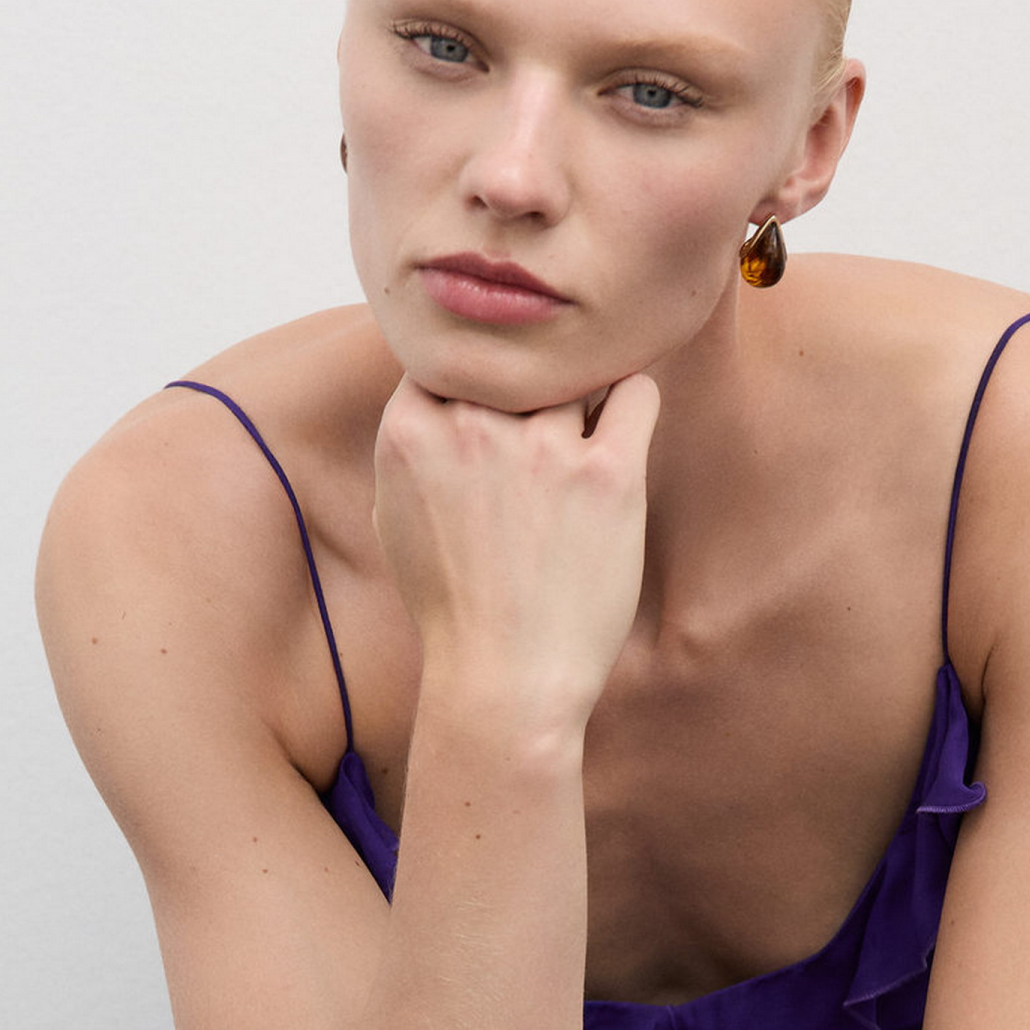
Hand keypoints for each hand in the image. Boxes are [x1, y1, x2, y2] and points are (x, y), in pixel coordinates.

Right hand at [371, 369, 661, 737]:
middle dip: (529, 376)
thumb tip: (434, 388)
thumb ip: (410, 443)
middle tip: (544, 413)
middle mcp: (473, 426)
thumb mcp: (394, 517)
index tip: (495, 397)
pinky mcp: (608, 475)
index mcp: (410, 431)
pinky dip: (631, 401)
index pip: (451, 349)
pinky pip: (635, 392)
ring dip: (582, 390)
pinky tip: (620, 432)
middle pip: (514, 353)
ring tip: (580, 436)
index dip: (477, 367)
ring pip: (576, 367)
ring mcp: (542, 448)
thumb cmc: (451, 607)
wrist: (504, 680)